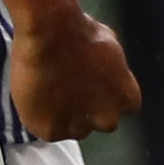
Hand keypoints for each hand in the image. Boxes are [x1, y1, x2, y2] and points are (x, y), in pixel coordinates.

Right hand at [8, 2, 138, 140]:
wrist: (50, 34)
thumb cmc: (80, 32)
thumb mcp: (111, 47)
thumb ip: (111, 69)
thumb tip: (104, 69)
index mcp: (127, 99)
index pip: (119, 107)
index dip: (103, 96)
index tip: (90, 85)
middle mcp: (108, 119)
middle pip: (98, 121)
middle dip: (86, 109)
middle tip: (68, 89)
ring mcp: (80, 128)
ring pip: (71, 128)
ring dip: (63, 115)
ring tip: (48, 90)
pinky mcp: (51, 131)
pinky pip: (46, 128)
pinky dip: (39, 116)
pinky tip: (35, 96)